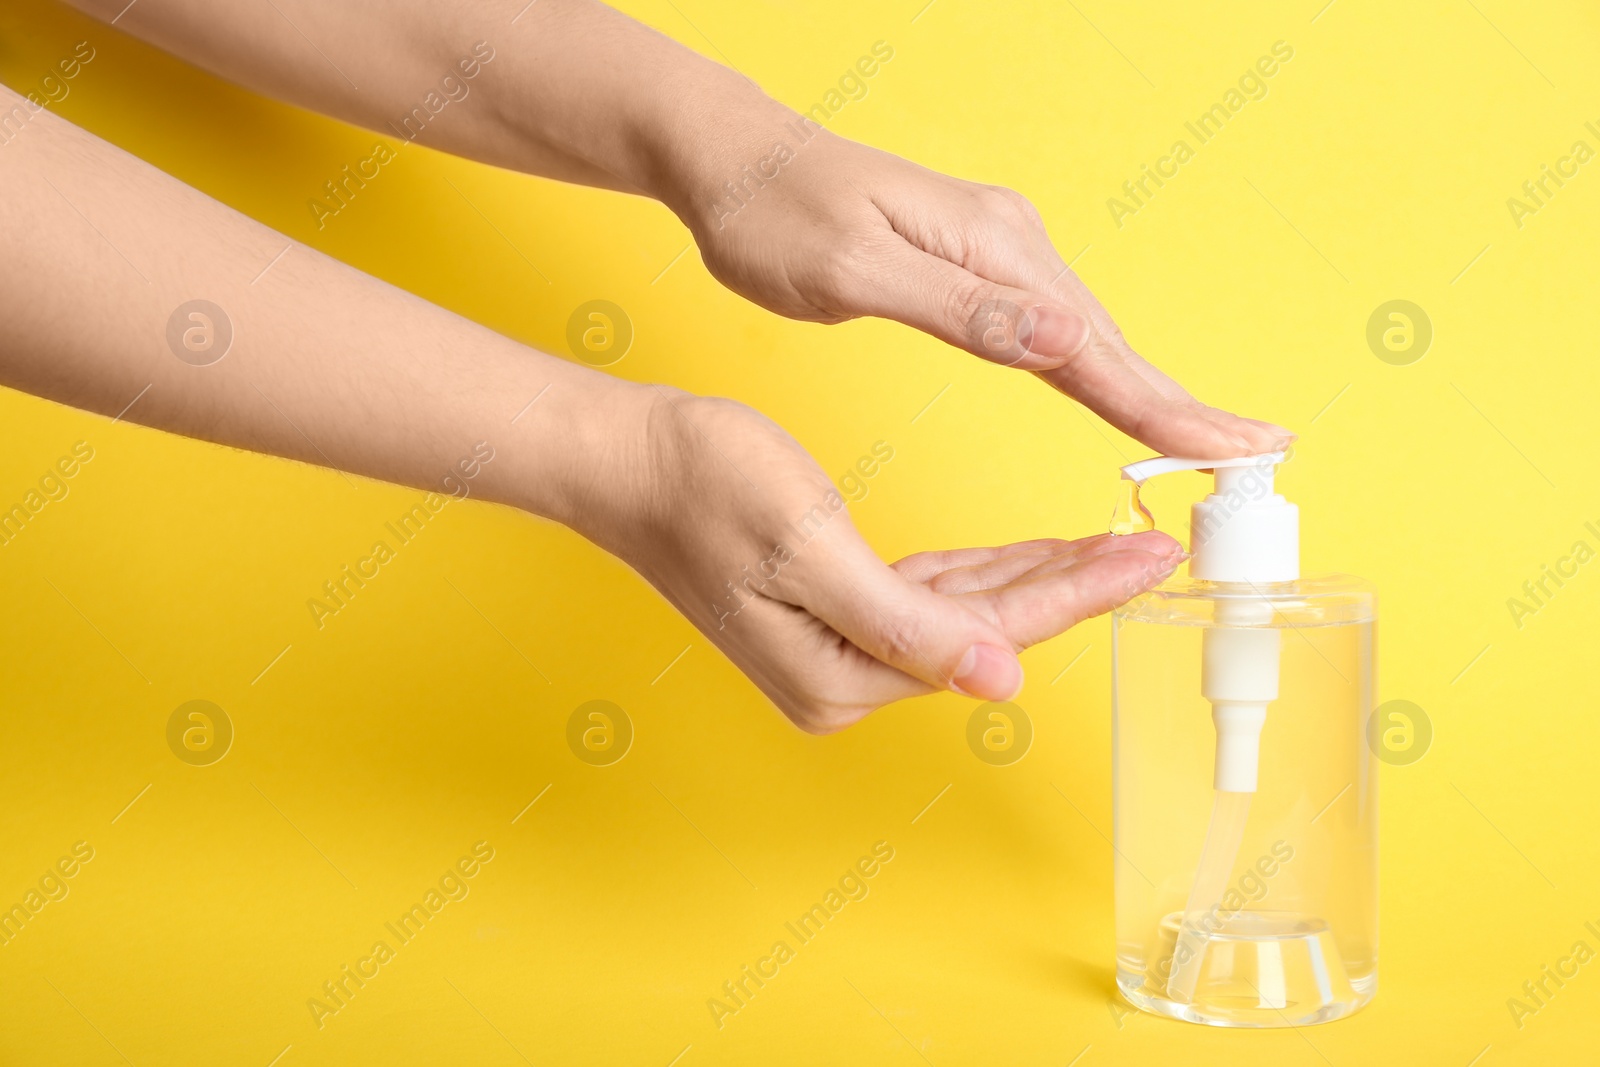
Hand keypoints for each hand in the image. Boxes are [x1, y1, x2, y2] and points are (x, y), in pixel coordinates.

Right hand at [585, 387, 1183, 732]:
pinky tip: (1026, 554)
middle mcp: (842, 680)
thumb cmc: (707, 488)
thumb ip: (906, 623)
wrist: (632, 464)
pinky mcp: (832, 617)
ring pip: (966, 613)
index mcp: (840, 675)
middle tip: (1148, 549)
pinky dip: (982, 573)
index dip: (1075, 596)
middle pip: (986, 630)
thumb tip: (997, 680)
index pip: (988, 635)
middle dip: (1070, 588)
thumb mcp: (810, 548)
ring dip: (1034, 577)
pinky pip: (930, 598)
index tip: (1144, 561)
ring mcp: (836, 652)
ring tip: (1107, 546)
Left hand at [672, 124, 1291, 460]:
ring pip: (1086, 335)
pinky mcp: (973, 260)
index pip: (1094, 349)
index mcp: (990, 250)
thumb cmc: (777, 218)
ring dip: (1146, 389)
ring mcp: (995, 249)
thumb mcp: (855, 273)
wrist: (737, 162)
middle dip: (1181, 403)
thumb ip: (962, 310)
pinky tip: (1112, 388)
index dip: (1166, 407)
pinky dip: (1094, 367)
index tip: (1237, 446)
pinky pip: (1052, 326)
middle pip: (1109, 342)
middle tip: (1256, 452)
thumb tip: (1071, 338)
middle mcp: (1010, 243)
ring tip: (1206, 435)